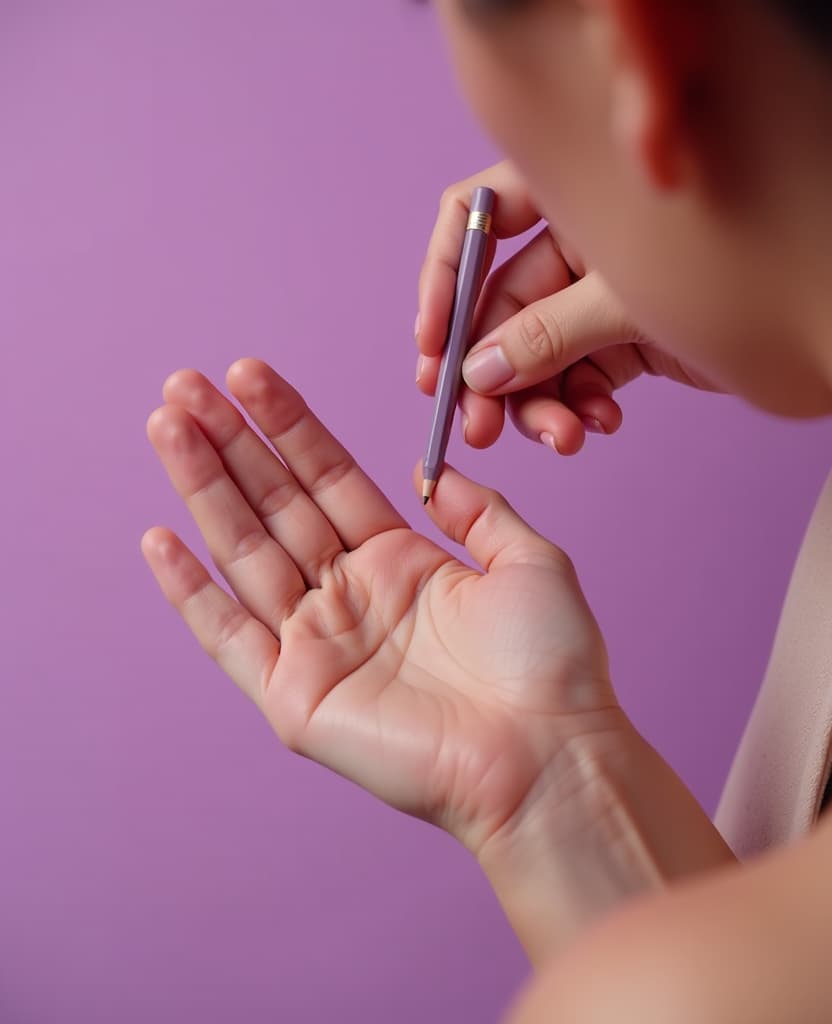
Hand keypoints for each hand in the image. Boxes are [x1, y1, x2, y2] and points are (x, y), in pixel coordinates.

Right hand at [141, 359, 621, 861]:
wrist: (548, 755)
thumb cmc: (549, 664)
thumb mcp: (528, 560)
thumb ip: (479, 511)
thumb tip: (431, 476)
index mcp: (399, 561)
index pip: (327, 478)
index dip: (288, 427)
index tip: (249, 375)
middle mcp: (350, 596)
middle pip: (276, 503)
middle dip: (230, 444)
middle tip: (184, 385)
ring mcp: (317, 645)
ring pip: (245, 551)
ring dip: (203, 489)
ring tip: (166, 425)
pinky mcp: (294, 697)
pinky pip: (229, 637)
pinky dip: (191, 593)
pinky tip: (158, 539)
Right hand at [416, 160, 718, 454]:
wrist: (825, 320)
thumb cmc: (743, 277)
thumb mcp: (625, 305)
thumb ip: (543, 336)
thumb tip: (474, 375)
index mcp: (577, 194)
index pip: (476, 218)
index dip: (444, 281)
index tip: (430, 347)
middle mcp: (582, 238)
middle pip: (502, 304)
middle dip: (488, 371)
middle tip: (474, 428)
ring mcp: (602, 290)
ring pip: (536, 350)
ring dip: (536, 403)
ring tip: (560, 440)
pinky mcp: (626, 337)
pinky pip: (578, 374)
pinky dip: (578, 406)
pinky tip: (599, 425)